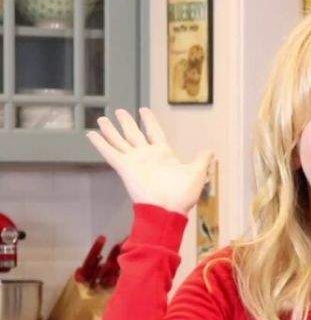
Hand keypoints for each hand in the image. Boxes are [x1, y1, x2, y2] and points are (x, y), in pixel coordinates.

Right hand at [86, 107, 213, 214]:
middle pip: (134, 134)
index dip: (149, 121)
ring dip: (110, 130)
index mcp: (163, 154)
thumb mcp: (196, 173)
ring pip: (119, 141)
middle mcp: (147, 156)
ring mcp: (134, 161)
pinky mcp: (125, 168)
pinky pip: (110, 153)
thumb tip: (211, 152)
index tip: (143, 110)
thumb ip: (201, 160)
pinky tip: (91, 134)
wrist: (168, 209)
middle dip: (127, 123)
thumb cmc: (182, 195)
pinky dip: (100, 143)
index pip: (154, 132)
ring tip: (101, 118)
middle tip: (119, 111)